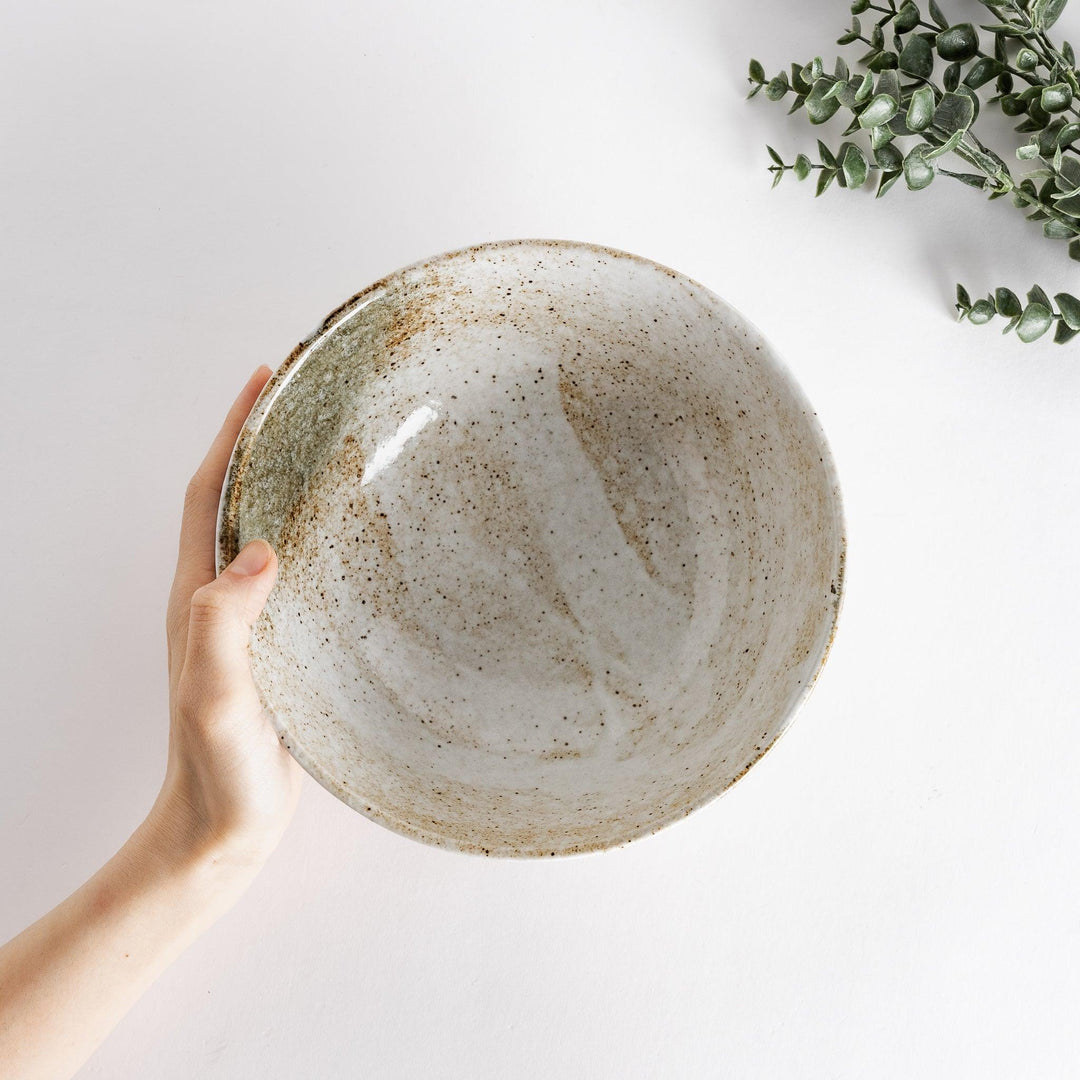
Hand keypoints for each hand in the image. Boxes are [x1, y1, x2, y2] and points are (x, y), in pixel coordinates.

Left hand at [149, 365, 302, 872]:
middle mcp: (220, 600)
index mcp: (199, 597)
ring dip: (292, 488)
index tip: (262, 379)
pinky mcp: (281, 649)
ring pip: (269, 534)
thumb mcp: (214, 695)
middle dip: (263, 443)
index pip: (210, 494)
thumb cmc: (215, 770)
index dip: (232, 432)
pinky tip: (358, 540)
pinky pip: (298, 577)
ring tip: (336, 451)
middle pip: (237, 500)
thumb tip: (262, 551)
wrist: (225, 829)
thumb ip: (221, 624)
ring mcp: (252, 624)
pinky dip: (320, 541)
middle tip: (307, 401)